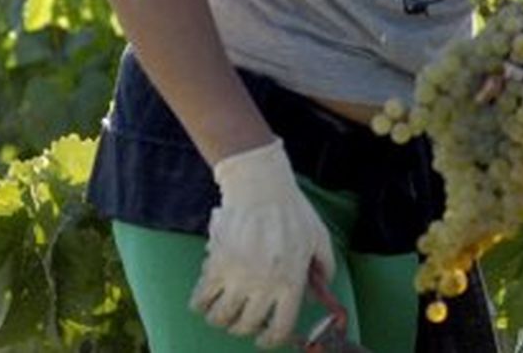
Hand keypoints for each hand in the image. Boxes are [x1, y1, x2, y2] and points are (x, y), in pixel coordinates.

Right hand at [190, 138, 334, 348]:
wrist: (261, 185)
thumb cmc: (292, 210)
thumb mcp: (319, 238)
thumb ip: (324, 268)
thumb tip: (319, 294)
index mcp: (292, 281)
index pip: (280, 328)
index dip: (270, 341)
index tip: (263, 340)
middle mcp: (264, 285)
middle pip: (246, 326)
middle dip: (242, 328)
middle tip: (241, 320)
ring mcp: (238, 276)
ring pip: (220, 317)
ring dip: (219, 318)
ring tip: (220, 311)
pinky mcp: (215, 264)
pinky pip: (200, 298)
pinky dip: (198, 303)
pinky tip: (202, 299)